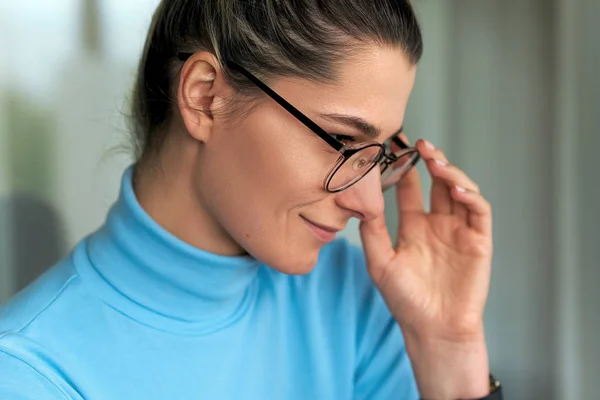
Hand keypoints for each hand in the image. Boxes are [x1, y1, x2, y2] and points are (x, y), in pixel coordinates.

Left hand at [359, 136, 492, 398]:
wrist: (432, 329)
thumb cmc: (405, 300)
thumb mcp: (380, 262)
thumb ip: (372, 232)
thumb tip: (360, 201)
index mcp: (414, 228)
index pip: (411, 190)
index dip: (404, 170)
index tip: (394, 150)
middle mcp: (437, 225)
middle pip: (438, 183)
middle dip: (431, 162)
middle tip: (420, 144)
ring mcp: (459, 231)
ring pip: (460, 191)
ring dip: (450, 172)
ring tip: (436, 160)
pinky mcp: (479, 241)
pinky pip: (479, 212)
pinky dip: (471, 196)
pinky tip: (456, 188)